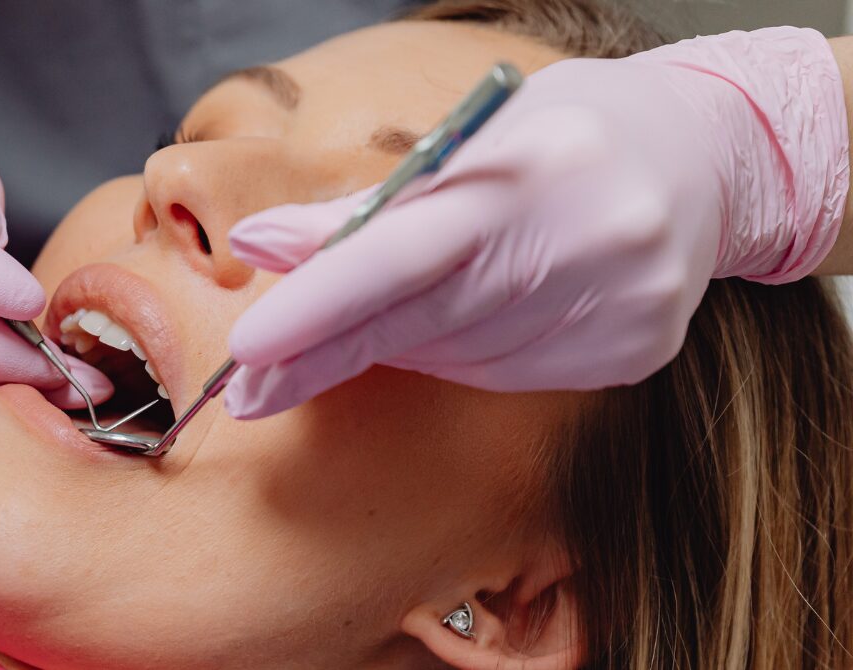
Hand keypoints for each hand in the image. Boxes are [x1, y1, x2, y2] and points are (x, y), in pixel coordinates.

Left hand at [221, 28, 847, 419]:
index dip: (322, 303)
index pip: (404, 252)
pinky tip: (467, 318)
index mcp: (533, 167)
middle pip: (422, 320)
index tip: (249, 347)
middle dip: (324, 355)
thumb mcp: (467, 139)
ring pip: (460, 357)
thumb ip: (365, 204)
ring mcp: (622, 304)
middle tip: (246, 387)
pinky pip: (510, 374)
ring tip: (386, 314)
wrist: (708, 153)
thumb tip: (258, 243)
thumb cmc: (562, 134)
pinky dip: (463, 354)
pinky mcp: (636, 351)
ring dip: (398, 344)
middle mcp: (589, 239)